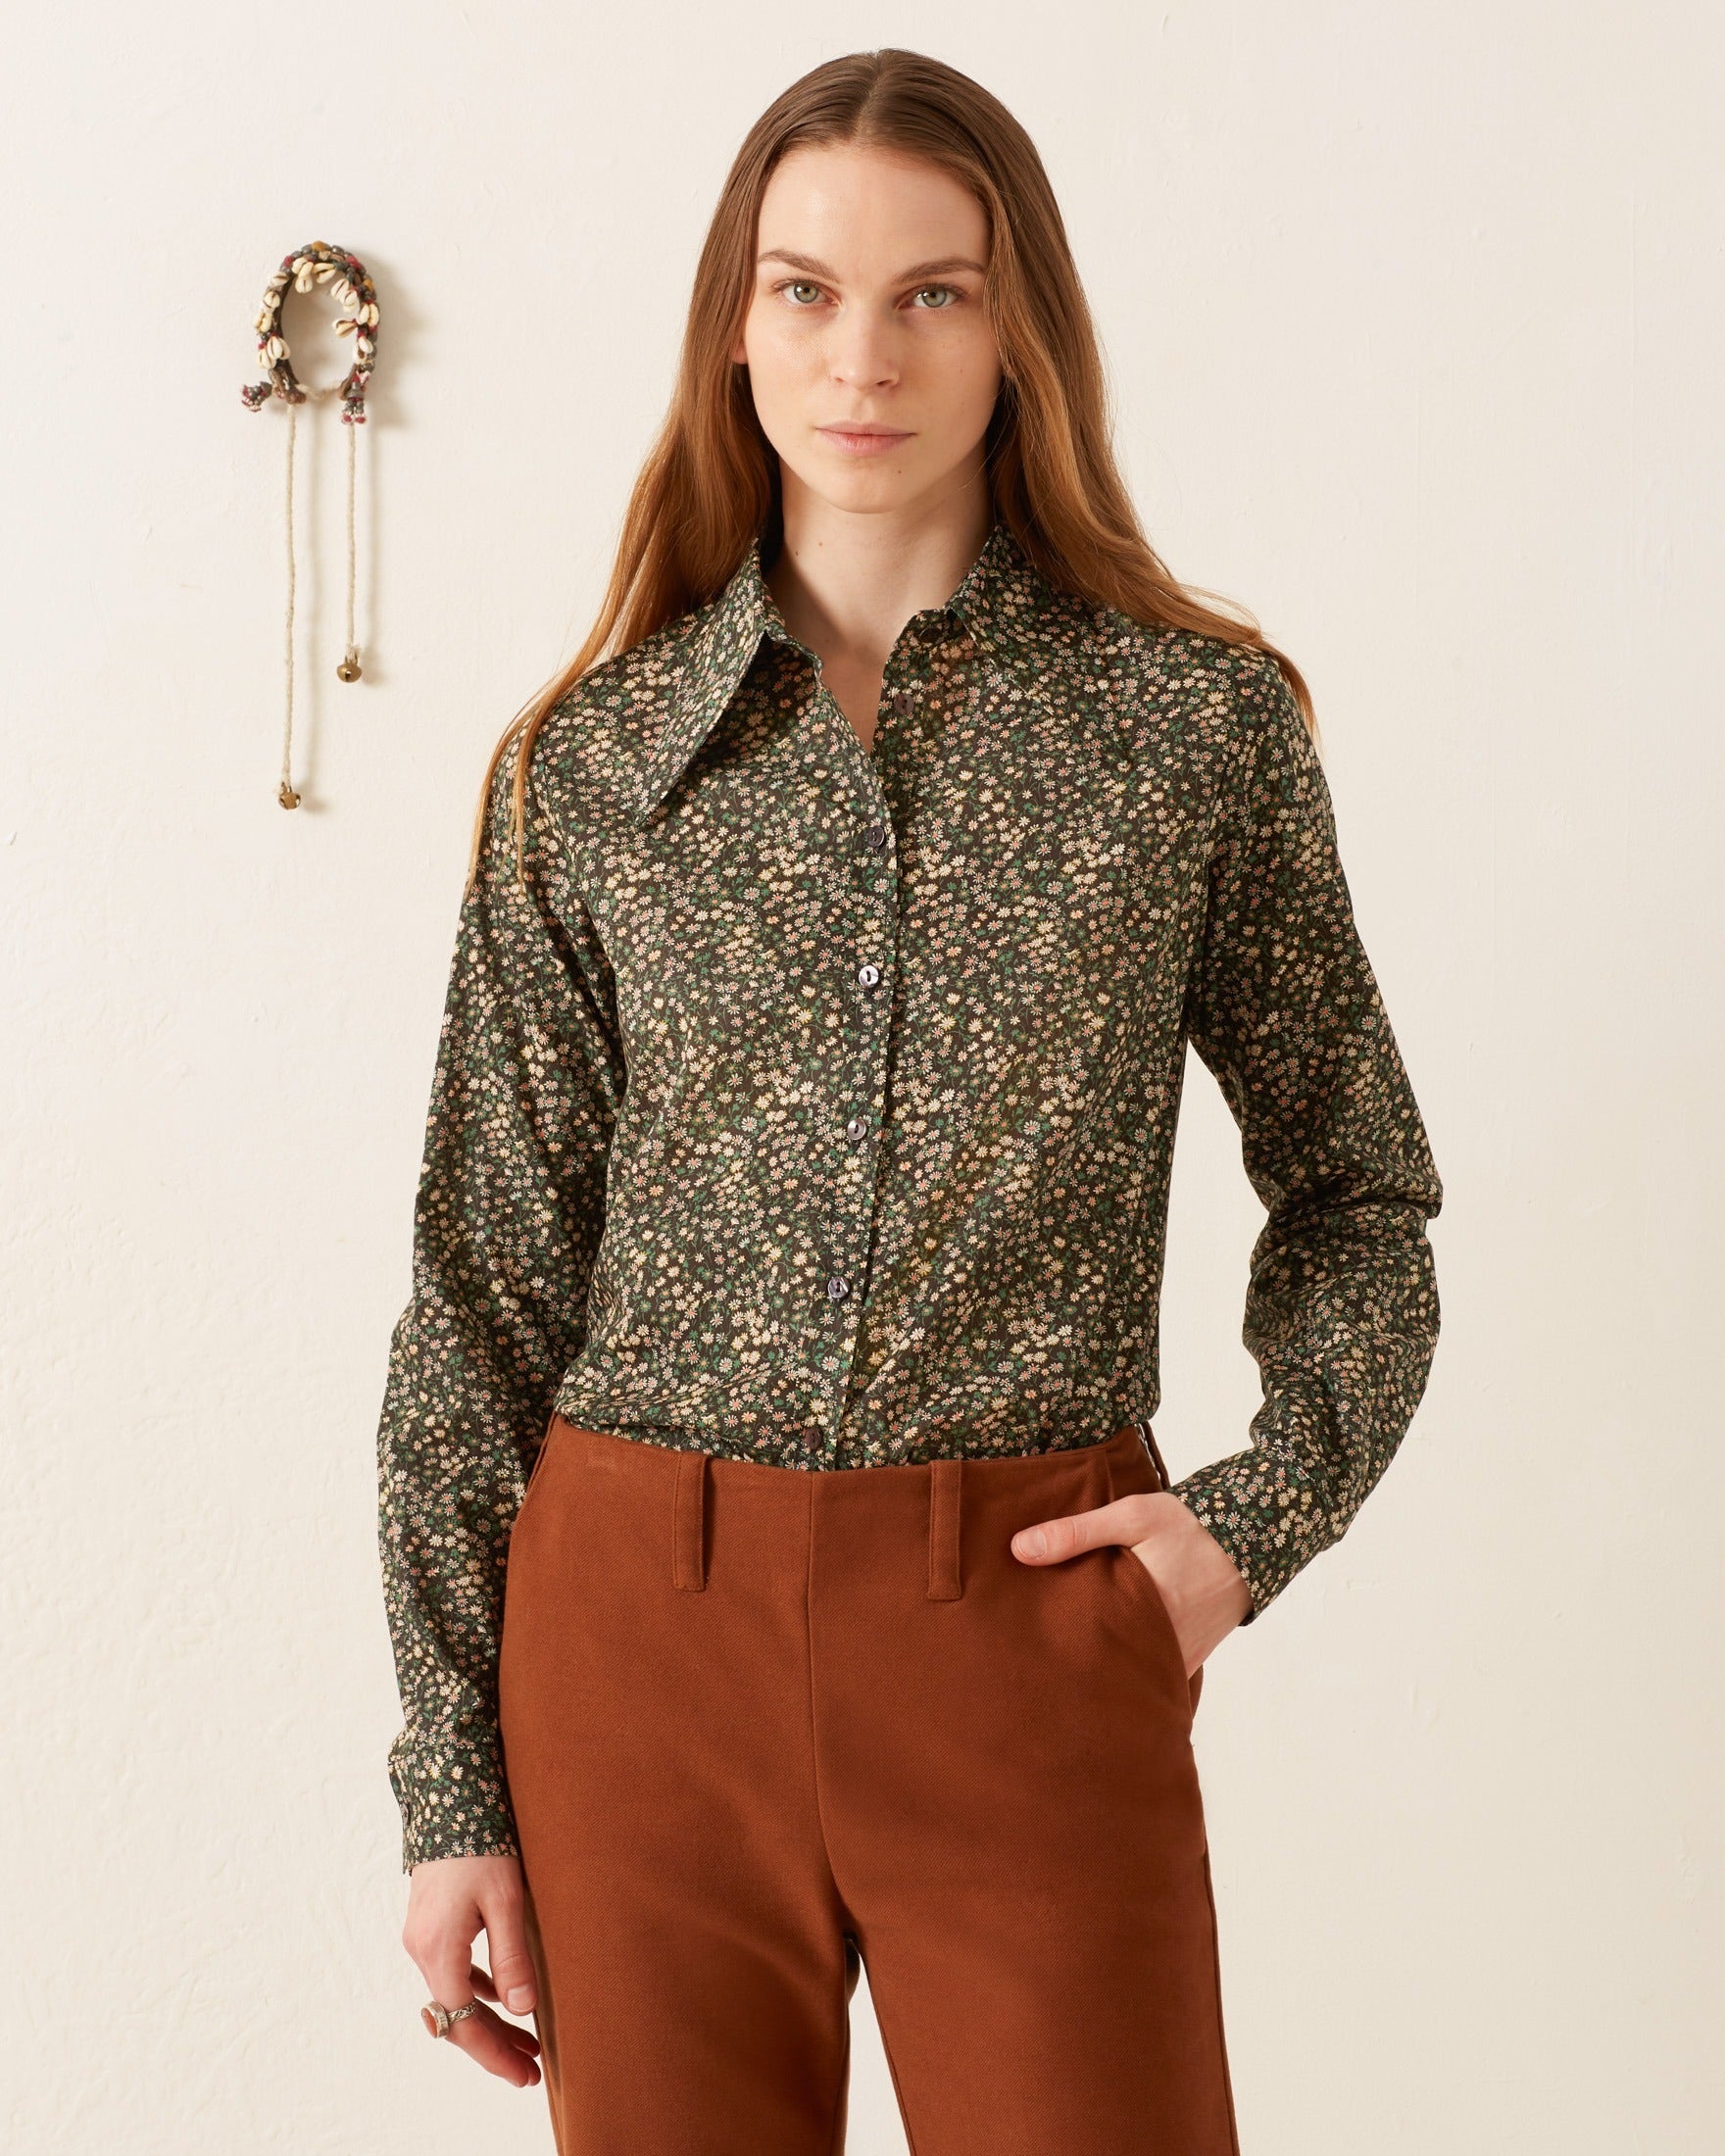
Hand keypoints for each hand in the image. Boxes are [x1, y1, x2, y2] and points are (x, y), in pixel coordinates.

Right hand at [401, 1852, 542, 2085]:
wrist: (449, 1796)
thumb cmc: (482, 1843)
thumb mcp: (507, 1899)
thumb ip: (512, 1956)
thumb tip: (524, 2010)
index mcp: (438, 1949)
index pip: (464, 2023)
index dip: (495, 2054)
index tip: (527, 2075)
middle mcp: (421, 1950)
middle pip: (456, 2015)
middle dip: (494, 2045)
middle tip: (533, 2068)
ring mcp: (422, 1938)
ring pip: (454, 1995)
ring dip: (488, 2019)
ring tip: (529, 2040)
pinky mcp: (429, 1925)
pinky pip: (452, 1972)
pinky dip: (478, 1990)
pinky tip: (506, 1997)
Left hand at [1011, 1487, 1252, 1676]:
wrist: (1251, 1538)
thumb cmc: (1186, 1526)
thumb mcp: (1131, 1517)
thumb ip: (1076, 1533)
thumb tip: (1018, 1550)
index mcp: (1144, 1608)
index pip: (1086, 1643)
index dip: (1053, 1650)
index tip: (1023, 1650)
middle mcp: (1163, 1643)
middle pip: (1105, 1667)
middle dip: (1072, 1667)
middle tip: (1032, 1668)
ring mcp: (1178, 1657)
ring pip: (1129, 1676)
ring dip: (1102, 1672)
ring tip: (1060, 1669)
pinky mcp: (1189, 1659)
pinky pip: (1152, 1675)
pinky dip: (1129, 1672)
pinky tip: (1102, 1665)